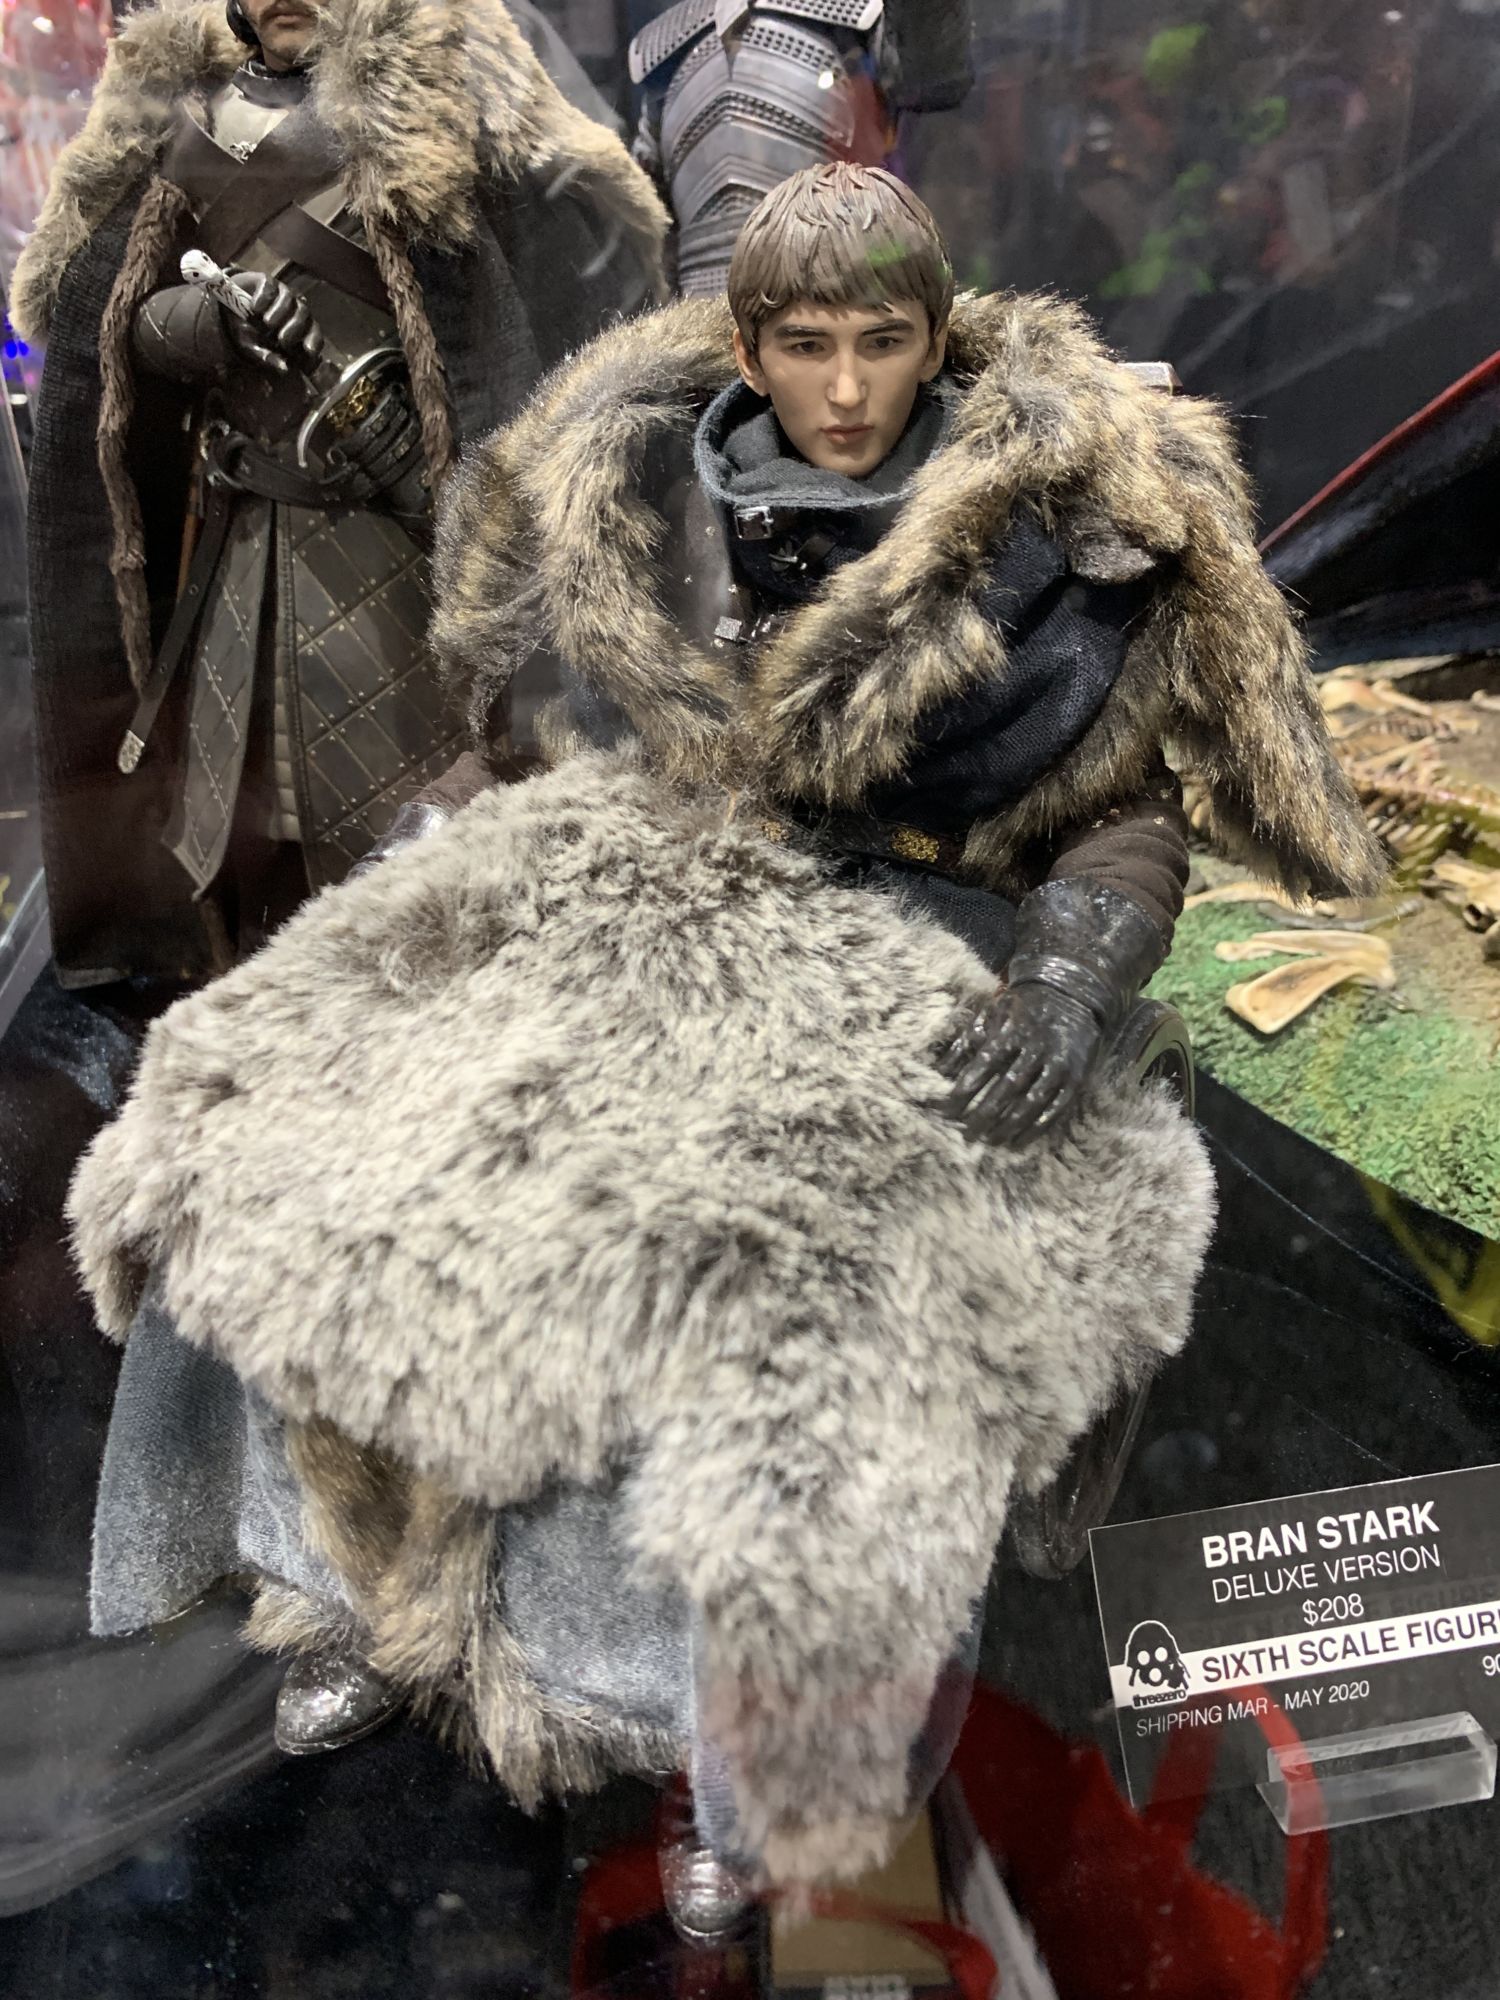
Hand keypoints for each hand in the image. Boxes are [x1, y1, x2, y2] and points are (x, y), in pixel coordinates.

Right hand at [225, 272, 324, 376]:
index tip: (308, 351)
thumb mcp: (254, 348)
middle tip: (282, 340)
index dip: (313, 341)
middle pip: (304, 314)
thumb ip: (268, 357)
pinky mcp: (267, 281)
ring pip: (289, 298)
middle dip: (295, 328)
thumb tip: (284, 368)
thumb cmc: (246, 333)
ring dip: (280, 312)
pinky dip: (264, 296)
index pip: (314, 333)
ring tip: (267, 323)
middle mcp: (294, 309)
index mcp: (298, 329)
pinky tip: (255, 307)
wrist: (225, 310)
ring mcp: (281, 293)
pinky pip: (270, 286)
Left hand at [938, 981, 1101, 1145]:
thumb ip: (965, 1041)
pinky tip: (1018, 1141)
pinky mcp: (1077, 1079)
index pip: (983, 1066)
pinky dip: (1035, 1129)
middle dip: (983, 1115)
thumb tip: (938, 1071)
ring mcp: (1060, 1065)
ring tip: (989, 1141)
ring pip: (1031, 1104)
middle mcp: (1038, 1048)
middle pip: (1006, 1089)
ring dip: (1008, 1127)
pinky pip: (1055, 1110)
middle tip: (966, 1135)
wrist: (1071, 995)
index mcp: (1013, 1030)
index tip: (945, 1111)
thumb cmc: (1021, 1009)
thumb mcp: (992, 1014)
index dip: (963, 1092)